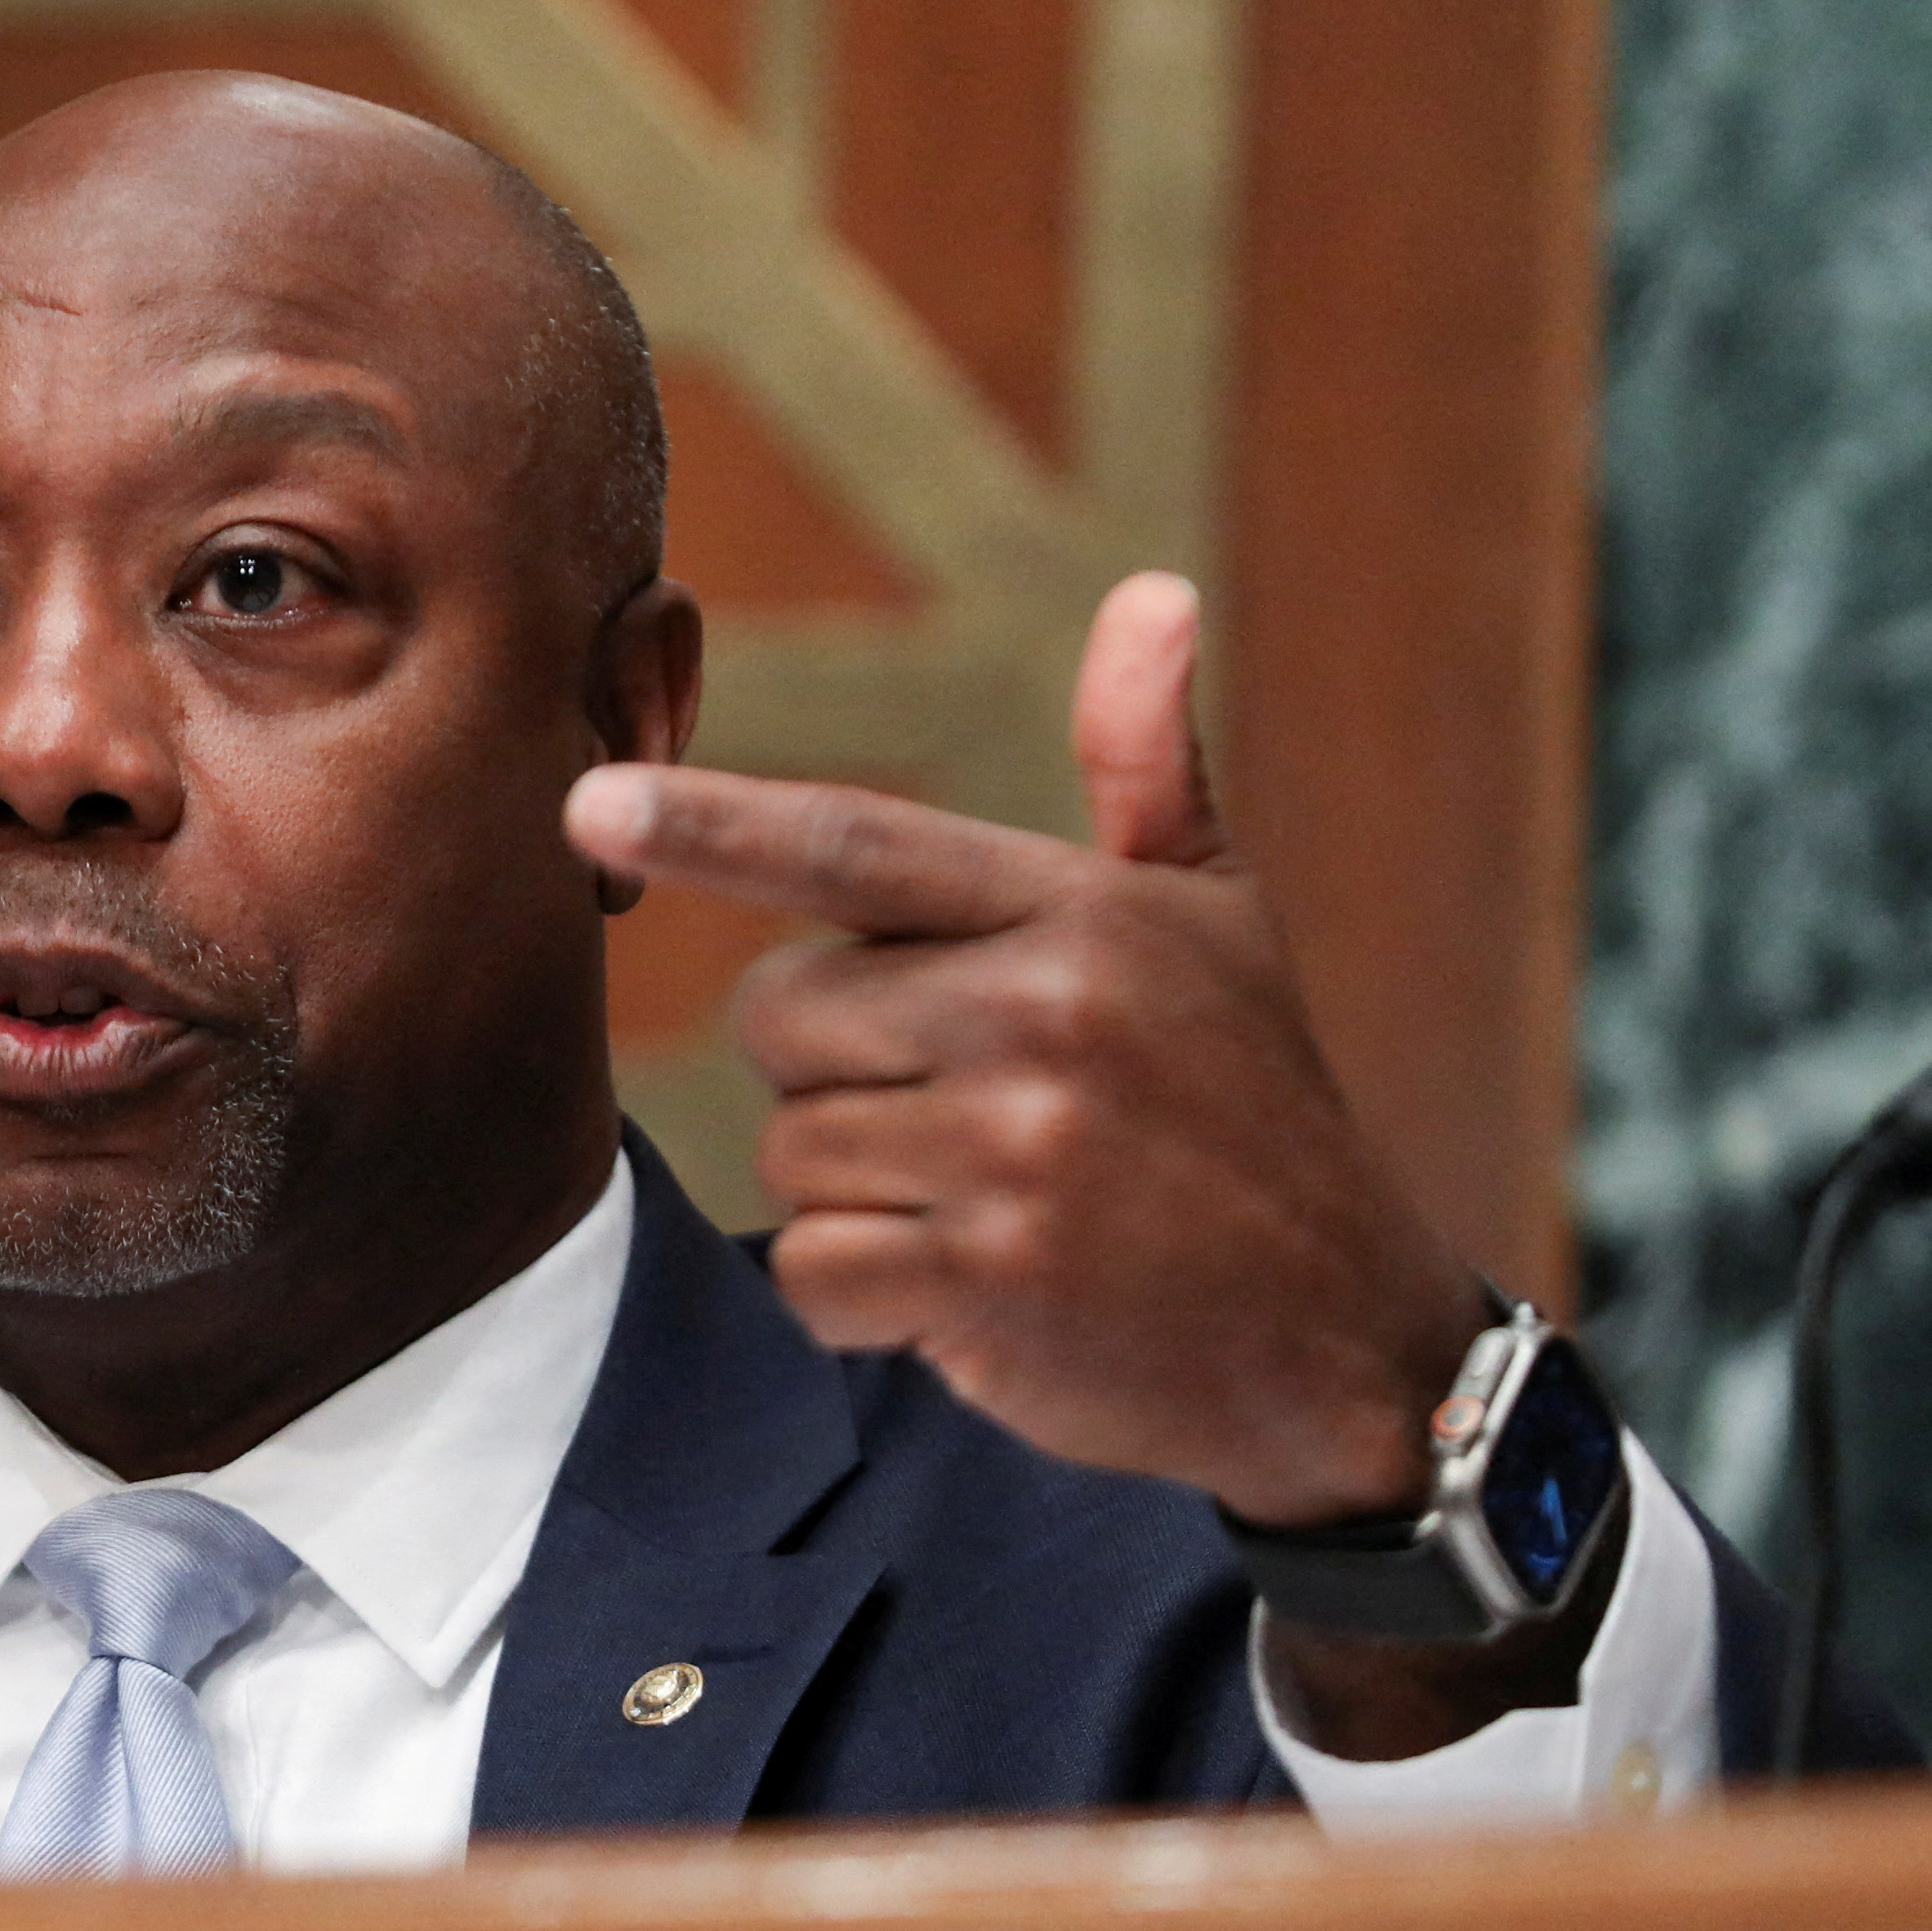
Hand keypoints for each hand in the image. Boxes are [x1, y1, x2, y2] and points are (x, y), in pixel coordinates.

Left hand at [560, 574, 1491, 1531]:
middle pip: (779, 1016)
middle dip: (833, 1067)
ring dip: (859, 1188)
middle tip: (970, 1107)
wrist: (1342, 1335)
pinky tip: (972, 1287)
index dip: (710, 824)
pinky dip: (863, 1296)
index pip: (854, 846)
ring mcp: (1017, 1151)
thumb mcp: (1214, 919)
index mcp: (1080, 912)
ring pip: (791, 1149)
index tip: (588, 806)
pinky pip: (811, 1269)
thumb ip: (1145, 765)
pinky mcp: (988, 1281)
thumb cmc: (1247, 1103)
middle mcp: (1045, 1015)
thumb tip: (1153, 595)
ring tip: (994, 1199)